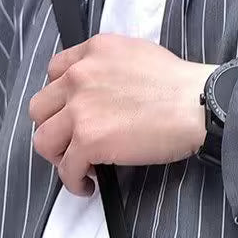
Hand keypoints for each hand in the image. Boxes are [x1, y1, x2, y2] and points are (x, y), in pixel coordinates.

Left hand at [28, 34, 210, 195]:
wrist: (198, 104)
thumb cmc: (181, 85)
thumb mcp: (137, 53)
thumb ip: (109, 65)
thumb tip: (103, 92)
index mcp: (92, 52)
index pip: (53, 72)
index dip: (60, 98)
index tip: (72, 114)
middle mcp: (78, 76)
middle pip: (40, 109)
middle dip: (53, 128)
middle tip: (72, 143)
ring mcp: (80, 109)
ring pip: (44, 140)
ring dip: (58, 156)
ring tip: (78, 166)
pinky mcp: (88, 140)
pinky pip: (66, 168)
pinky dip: (73, 182)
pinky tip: (87, 186)